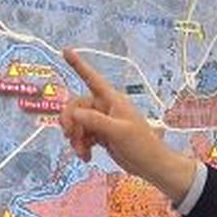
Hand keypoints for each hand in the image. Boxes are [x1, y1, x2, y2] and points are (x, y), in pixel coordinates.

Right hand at [59, 48, 197, 200]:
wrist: (151, 165)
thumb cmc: (141, 145)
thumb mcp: (118, 131)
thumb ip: (95, 120)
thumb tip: (75, 113)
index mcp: (112, 99)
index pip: (92, 78)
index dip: (78, 65)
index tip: (65, 51)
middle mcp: (106, 107)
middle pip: (77, 106)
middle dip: (71, 122)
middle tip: (69, 137)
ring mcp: (103, 121)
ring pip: (78, 124)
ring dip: (75, 138)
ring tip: (82, 153)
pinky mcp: (101, 135)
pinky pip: (83, 135)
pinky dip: (81, 146)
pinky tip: (86, 157)